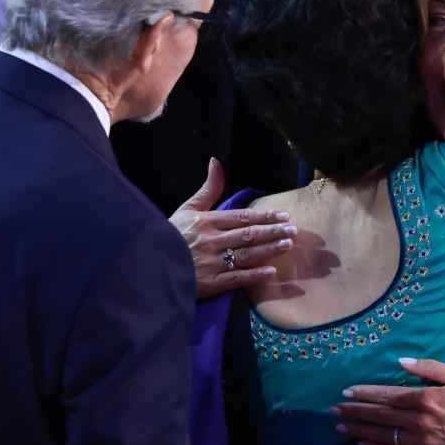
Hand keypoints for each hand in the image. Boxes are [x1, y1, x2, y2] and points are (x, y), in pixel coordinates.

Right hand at [171, 158, 296, 300]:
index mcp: (207, 222)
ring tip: (287, 246)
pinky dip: (254, 276)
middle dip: (272, 232)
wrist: (150, 264)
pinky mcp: (210, 283)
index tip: (284, 216)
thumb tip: (216, 161)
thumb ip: (208, 188)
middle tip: (294, 231)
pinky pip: (236, 279)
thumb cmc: (172, 234)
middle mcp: (212, 241)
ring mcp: (211, 263)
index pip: (241, 217)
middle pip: (247, 235)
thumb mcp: (188, 208)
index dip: (264, 216)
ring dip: (268, 250)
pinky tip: (271, 273)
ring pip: (245, 255)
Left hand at [330, 357, 444, 444]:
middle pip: (380, 416)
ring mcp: (422, 442)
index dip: (365, 394)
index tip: (346, 392)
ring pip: (384, 436)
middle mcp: (420, 421)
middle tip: (333, 410)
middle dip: (355, 412)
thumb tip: (402, 361)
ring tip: (341, 427)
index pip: (387, 396)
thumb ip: (430, 368)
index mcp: (427, 399)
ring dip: (360, 431)